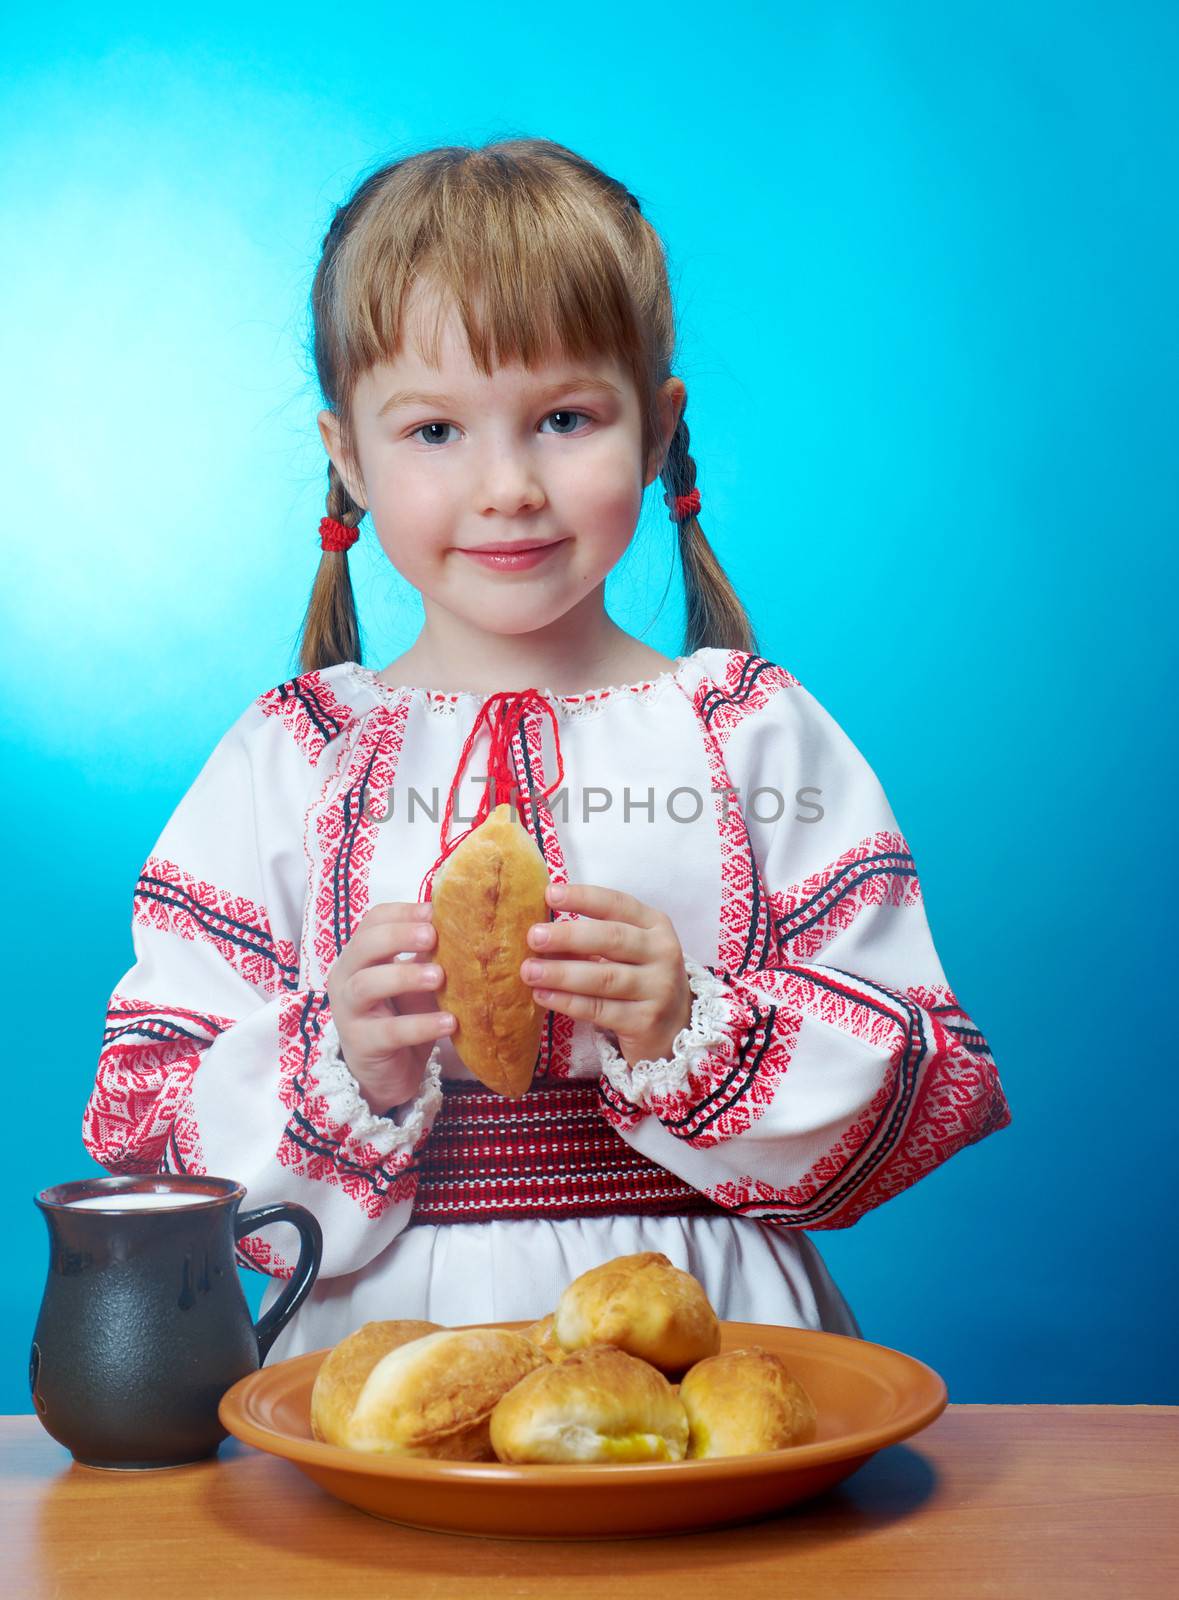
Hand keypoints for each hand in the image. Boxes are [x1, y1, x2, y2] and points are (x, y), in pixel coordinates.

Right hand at [325, 901, 453, 1113]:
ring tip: (440, 977)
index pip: (373, 920)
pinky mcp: (362, 1044)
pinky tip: (450, 1022)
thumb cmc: (402, 1014)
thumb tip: (464, 919)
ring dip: (405, 976)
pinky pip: (390, 1031)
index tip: (435, 911)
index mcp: (360, 954)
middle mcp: (346, 977)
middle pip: (364, 945)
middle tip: (433, 936)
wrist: (387, 1072)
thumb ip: (428, 953)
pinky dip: (421, 1025)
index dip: (403, 912)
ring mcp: (348, 1011)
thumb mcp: (415, 979)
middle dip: (399, 936)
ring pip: (367, 985)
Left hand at [520, 882, 693, 1068]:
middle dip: (569, 936)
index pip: (618, 904)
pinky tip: (542, 996)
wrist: (674, 1029)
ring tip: (529, 971)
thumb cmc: (639, 979)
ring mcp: (658, 989)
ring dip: (562, 973)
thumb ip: (593, 938)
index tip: (549, 894)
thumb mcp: (628, 951)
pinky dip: (567, 1002)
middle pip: (612, 939)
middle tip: (533, 937)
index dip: (583, 898)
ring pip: (604, 977)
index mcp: (656, 925)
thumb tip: (540, 930)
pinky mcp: (645, 1021)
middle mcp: (663, 953)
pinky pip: (599, 1009)